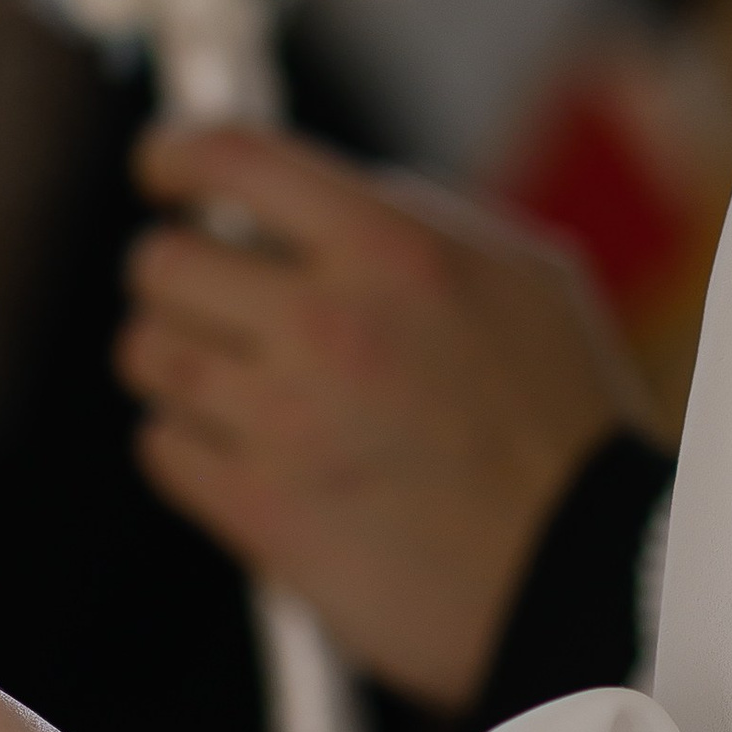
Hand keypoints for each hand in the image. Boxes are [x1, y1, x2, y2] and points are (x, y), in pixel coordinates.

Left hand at [118, 129, 647, 707]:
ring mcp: (286, 421)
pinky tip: (248, 453)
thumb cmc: (562, 422)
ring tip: (234, 380)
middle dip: (176, 274)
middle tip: (207, 297)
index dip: (175, 154)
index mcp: (396, 247)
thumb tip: (301, 195)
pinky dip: (189, 444)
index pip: (232, 158)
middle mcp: (330, 321)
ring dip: (178, 359)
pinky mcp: (261, 511)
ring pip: (149, 353)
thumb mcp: (522, 277)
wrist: (583, 577)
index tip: (162, 172)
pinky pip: (163, 446)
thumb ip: (411, 219)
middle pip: (162, 261)